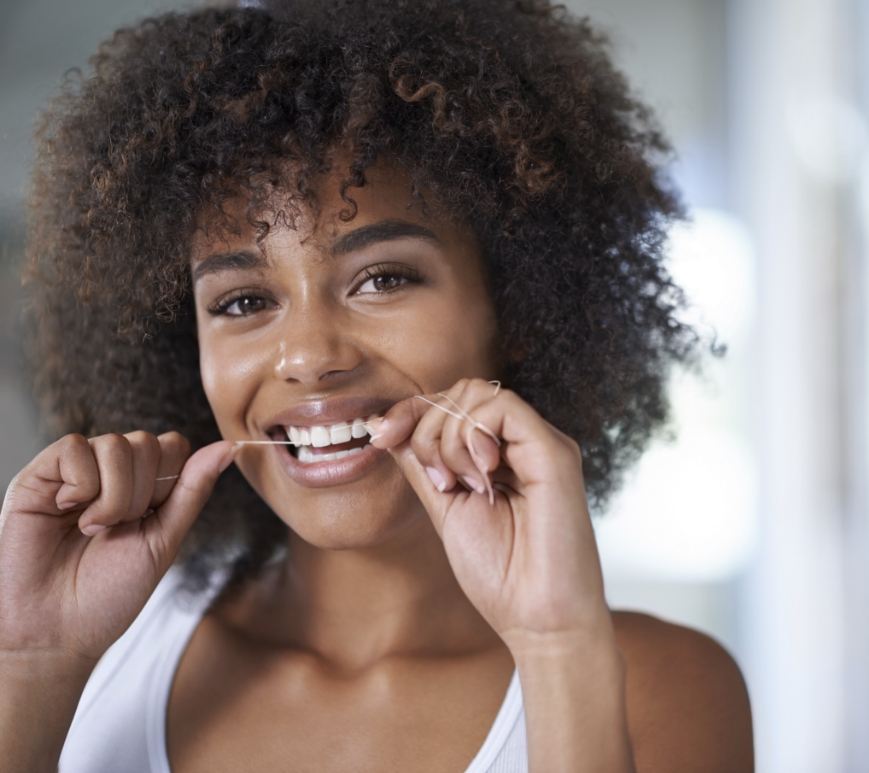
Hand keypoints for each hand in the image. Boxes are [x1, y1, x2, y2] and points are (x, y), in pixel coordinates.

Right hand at [0, 431, 234, 664]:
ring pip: (115, 443)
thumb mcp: (164, 540)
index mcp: (143, 485)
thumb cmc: (110, 592)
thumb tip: (229, 447)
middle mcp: (109, 472)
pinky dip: (80, 484)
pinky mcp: (39, 475)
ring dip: (113, 495)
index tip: (149, 519)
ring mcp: (75, 471)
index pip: (173, 446)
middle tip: (116, 530)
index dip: (170, 480)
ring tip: (93, 529)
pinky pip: (74, 446)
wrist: (57, 631)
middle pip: (148, 443)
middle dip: (142, 494)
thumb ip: (194, 489)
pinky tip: (67, 512)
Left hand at [369, 377, 612, 652]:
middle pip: (463, 390)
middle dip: (427, 426)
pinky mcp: (554, 452)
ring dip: (448, 437)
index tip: (379, 436)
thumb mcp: (444, 507)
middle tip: (438, 480)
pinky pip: (502, 408)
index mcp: (501, 453)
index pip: (453, 403)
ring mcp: (541, 444)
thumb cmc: (499, 574)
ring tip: (460, 485)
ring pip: (478, 393)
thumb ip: (422, 464)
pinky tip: (480, 476)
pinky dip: (473, 436)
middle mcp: (524, 442)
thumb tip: (388, 428)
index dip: (410, 411)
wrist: (537, 620)